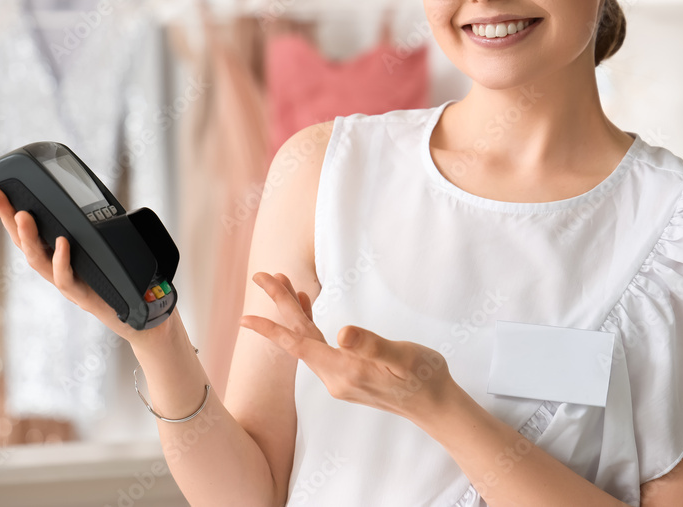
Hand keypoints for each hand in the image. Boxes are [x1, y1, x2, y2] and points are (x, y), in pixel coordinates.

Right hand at [0, 185, 165, 344]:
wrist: (139, 314)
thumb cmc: (120, 277)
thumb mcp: (106, 244)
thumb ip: (96, 224)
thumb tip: (94, 192)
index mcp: (57, 255)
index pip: (27, 231)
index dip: (8, 211)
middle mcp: (55, 269)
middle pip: (23, 243)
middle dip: (8, 218)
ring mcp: (66, 283)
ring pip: (38, 261)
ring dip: (29, 237)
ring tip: (23, 215)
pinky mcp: (82, 295)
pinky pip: (65, 278)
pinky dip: (61, 260)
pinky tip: (62, 243)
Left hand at [240, 271, 453, 421]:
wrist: (436, 406)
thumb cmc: (425, 377)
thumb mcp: (404, 357)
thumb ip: (373, 345)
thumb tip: (342, 333)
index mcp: (346, 371)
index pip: (300, 346)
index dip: (272, 329)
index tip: (246, 317)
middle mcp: (336, 378)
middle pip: (299, 338)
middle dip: (280, 306)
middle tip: (263, 276)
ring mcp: (340, 379)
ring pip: (307, 341)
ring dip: (294, 313)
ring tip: (283, 282)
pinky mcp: (347, 375)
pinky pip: (319, 347)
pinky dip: (309, 325)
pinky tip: (308, 307)